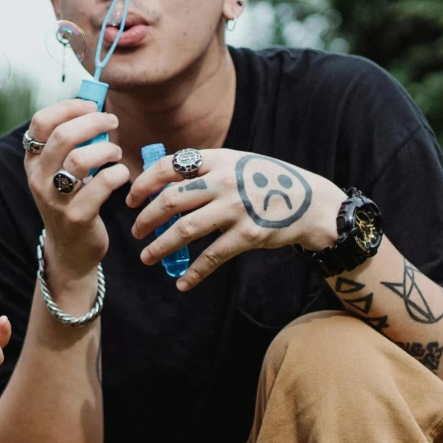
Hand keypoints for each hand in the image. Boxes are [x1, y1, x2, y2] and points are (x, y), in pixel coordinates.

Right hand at [20, 98, 126, 275]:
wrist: (70, 250)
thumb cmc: (71, 200)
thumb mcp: (59, 171)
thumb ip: (71, 142)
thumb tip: (95, 106)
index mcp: (33, 161)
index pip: (41, 122)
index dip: (68, 107)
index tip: (92, 105)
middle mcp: (38, 178)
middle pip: (62, 136)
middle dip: (93, 122)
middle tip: (112, 122)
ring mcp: (55, 199)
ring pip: (80, 160)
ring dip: (106, 149)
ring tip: (116, 153)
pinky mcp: (77, 217)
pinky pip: (101, 186)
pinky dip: (117, 174)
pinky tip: (121, 175)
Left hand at [125, 149, 344, 290]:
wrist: (312, 203)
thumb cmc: (270, 182)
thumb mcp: (239, 162)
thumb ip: (207, 169)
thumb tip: (166, 183)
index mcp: (218, 159)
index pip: (167, 167)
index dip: (143, 184)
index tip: (131, 199)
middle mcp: (224, 181)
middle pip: (169, 200)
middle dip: (145, 218)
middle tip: (136, 231)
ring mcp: (235, 208)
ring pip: (183, 230)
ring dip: (159, 247)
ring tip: (147, 257)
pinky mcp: (246, 235)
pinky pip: (211, 257)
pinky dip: (193, 273)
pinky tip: (182, 284)